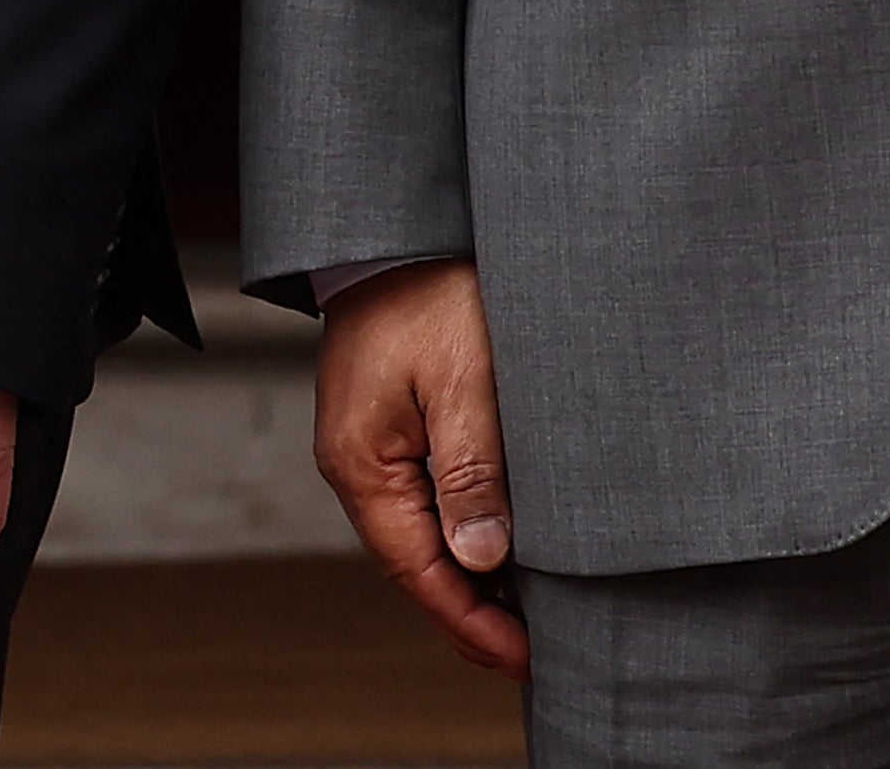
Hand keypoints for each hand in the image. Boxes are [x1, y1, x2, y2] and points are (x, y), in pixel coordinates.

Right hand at [314, 259, 527, 675]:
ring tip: (525, 615)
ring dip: (467, 578)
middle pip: (413, 563)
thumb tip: (480, 560)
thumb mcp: (465, 383)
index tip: (524, 656)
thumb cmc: (432, 294)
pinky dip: (460, 537)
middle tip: (534, 652)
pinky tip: (499, 550)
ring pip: (418, 537)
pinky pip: (421, 503)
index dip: (470, 620)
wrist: (399, 233)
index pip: (416, 569)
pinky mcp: (388, 429)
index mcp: (361, 462)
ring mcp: (368, 447)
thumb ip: (471, 473)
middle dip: (470, 613)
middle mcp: (354, 463)